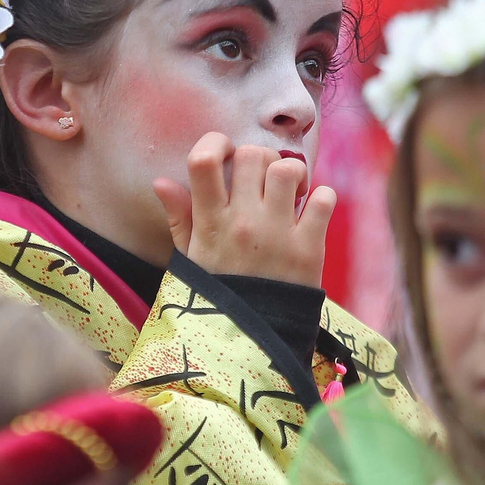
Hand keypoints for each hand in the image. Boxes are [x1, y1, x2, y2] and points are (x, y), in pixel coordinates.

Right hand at [152, 133, 335, 287]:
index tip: (224, 154)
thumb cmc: (219, 295)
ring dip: (290, 174)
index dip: (215, 142)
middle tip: (261, 181)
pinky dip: (321, 198)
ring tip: (288, 193)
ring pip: (288, 169)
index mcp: (210, 223)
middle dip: (258, 159)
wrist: (253, 342)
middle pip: (252, 154)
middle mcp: (243, 223)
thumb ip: (179, 217)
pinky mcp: (310, 248)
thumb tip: (161, 181)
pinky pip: (323, 199)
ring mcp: (278, 234)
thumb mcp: (190, 259)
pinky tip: (310, 212)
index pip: (204, 160)